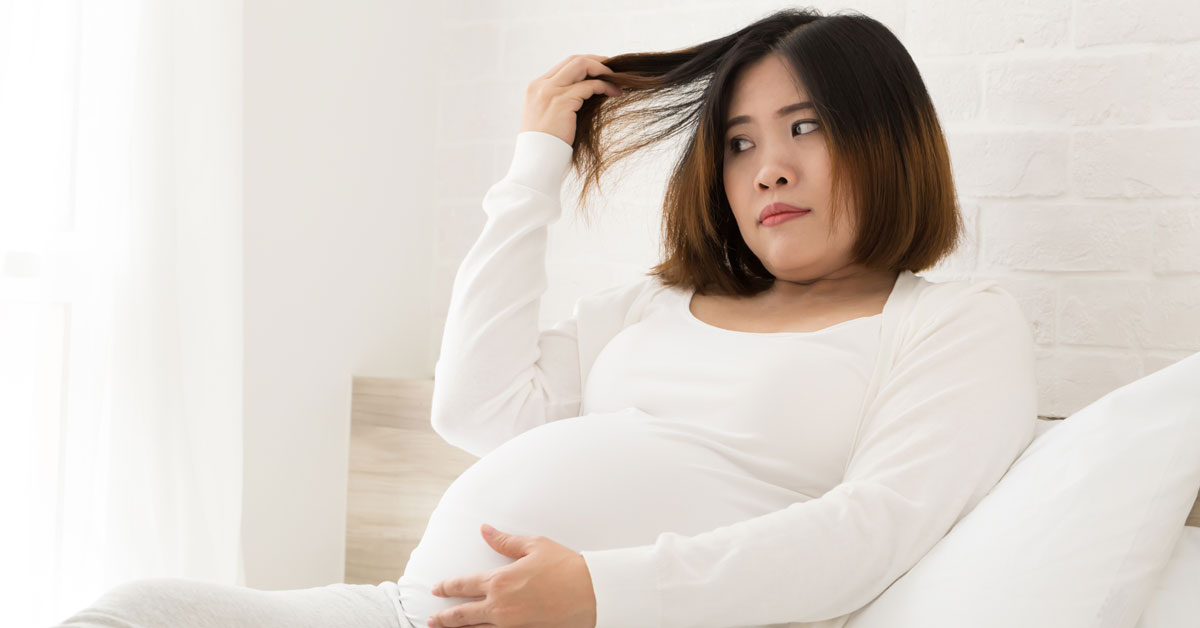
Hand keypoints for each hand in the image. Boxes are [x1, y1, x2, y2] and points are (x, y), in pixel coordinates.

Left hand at [427, 523, 596, 627]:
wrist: (591, 592)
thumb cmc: (564, 566)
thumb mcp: (534, 546)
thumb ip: (505, 541)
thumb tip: (485, 530)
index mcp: (499, 581)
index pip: (463, 585)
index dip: (447, 587)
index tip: (436, 589)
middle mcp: (499, 606)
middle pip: (462, 615)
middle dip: (444, 618)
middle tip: (432, 620)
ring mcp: (510, 624)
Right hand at [520, 54, 622, 146]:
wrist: (536, 163)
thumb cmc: (546, 146)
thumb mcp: (548, 118)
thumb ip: (560, 101)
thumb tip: (587, 93)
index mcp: (535, 88)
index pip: (564, 66)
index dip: (586, 64)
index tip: (602, 70)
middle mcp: (541, 85)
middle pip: (573, 60)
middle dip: (597, 61)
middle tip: (614, 70)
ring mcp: (550, 92)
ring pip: (581, 66)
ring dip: (603, 71)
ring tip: (618, 81)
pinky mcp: (562, 101)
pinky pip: (589, 86)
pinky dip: (604, 86)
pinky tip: (614, 93)